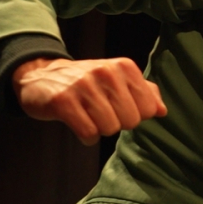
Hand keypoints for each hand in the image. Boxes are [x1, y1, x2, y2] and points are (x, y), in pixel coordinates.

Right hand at [13, 57, 167, 145]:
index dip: (135, 115)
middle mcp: (106, 72)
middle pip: (130, 121)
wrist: (41, 75)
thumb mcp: (119, 80)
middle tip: (102, 113)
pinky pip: (89, 133)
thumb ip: (145, 92)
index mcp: (124, 67)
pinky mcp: (63, 101)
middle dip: (118, 123)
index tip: (119, 108)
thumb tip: (162, 111)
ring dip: (100, 129)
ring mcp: (83, 85)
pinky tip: (79, 124)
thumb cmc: (88, 82)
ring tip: (89, 116)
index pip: (148, 109)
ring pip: (110, 128)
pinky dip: (86, 136)